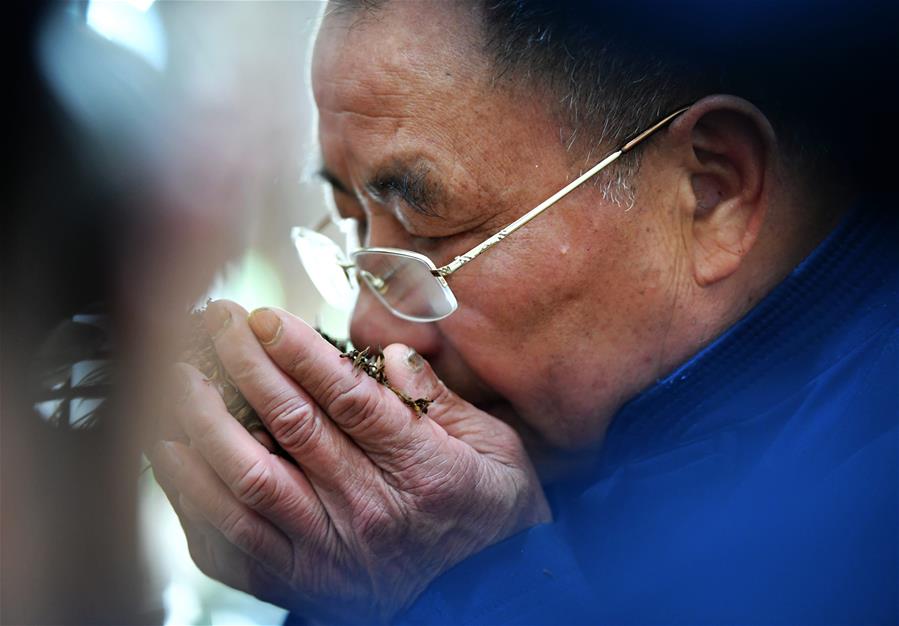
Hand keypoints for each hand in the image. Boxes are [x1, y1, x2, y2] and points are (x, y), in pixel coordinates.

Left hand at [149, 300, 549, 622]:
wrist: (489, 596)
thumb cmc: (490, 513)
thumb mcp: (495, 448)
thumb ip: (441, 401)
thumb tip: (391, 357)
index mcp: (422, 468)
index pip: (348, 398)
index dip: (298, 351)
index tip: (262, 317)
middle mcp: (369, 510)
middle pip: (291, 425)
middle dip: (244, 365)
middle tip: (215, 323)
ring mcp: (329, 552)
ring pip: (248, 482)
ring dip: (203, 424)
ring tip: (176, 379)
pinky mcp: (301, 583)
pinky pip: (232, 545)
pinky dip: (192, 500)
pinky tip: (169, 456)